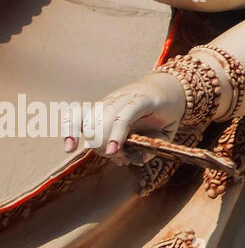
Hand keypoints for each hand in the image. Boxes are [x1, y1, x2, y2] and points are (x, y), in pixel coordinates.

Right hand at [64, 74, 184, 165]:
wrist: (164, 88)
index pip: (126, 114)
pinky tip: (70, 147)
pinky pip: (77, 114)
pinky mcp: (99, 106)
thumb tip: (138, 159)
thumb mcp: (171, 128)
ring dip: (96, 144)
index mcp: (145, 100)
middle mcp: (123, 97)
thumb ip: (156, 144)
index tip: (113, 151)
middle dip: (106, 145)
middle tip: (122, 155)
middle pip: (103, 121)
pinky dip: (70, 129)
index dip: (117, 133)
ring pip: (90, 121)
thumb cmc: (167, 111)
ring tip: (113, 153)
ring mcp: (109, 100)